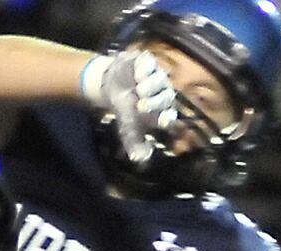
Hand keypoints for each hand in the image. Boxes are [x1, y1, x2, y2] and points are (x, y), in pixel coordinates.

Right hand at [81, 50, 176, 164]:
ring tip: (139, 89)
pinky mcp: (145, 61)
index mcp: (161, 110)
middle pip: (167, 96)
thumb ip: (135, 143)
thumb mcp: (128, 128)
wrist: (111, 86)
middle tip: (142, 105)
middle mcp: (163, 91)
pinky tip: (138, 72)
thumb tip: (140, 159)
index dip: (167, 117)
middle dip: (156, 101)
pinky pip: (150, 62)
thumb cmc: (125, 109)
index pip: (170, 114)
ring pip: (160, 78)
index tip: (163, 122)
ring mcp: (155, 75)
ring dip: (151, 84)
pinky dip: (145, 67)